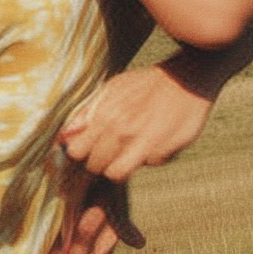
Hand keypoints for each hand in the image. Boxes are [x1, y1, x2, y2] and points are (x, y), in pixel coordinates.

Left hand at [60, 63, 212, 180]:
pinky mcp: (162, 152)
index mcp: (104, 115)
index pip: (76, 152)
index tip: (90, 150)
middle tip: (113, 151)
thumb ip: (88, 112)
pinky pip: (147, 166)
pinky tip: (156, 142)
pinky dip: (149, 158)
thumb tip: (65, 135)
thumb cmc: (146, 84)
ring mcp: (141, 143)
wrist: (187, 79)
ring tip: (129, 153)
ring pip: (116, 174)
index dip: (81, 153)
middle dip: (100, 162)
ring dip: (120, 167)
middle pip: (95, 166)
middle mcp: (121, 130)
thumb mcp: (113, 89)